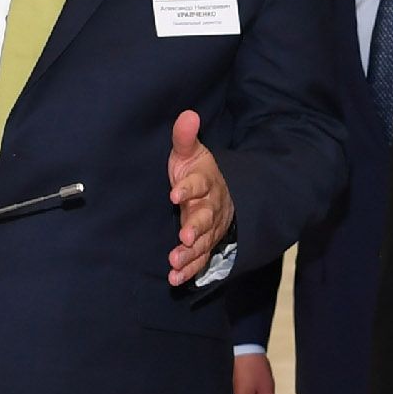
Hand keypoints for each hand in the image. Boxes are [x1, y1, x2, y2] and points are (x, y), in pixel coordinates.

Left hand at [167, 110, 235, 285]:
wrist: (218, 193)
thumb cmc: (196, 171)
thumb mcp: (191, 152)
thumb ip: (185, 137)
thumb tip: (187, 114)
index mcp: (206, 182)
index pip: (199, 184)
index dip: (188, 188)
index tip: (174, 193)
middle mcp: (210, 206)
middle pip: (205, 217)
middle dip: (195, 227)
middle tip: (184, 236)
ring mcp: (210, 228)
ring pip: (203, 241)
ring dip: (190, 253)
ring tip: (175, 262)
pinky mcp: (205, 244)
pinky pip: (200, 259)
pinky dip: (189, 270)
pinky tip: (175, 279)